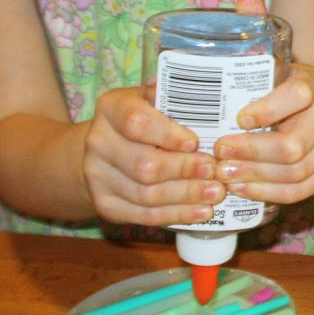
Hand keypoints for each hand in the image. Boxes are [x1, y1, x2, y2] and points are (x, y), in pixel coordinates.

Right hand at [81, 86, 223, 226]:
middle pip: (145, 165)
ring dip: (186, 196)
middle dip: (185, 170)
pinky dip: (176, 215)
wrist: (106, 148)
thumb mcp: (153, 99)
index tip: (196, 143)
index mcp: (111, 108)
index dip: (169, 135)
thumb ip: (175, 99)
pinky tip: (201, 211)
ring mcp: (96, 176)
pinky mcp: (105, 204)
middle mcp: (98, 142)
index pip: (137, 123)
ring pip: (147, 194)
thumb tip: (212, 100)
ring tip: (216, 193)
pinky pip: (143, 215)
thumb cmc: (143, 119)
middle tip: (215, 171)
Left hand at [212, 0, 313, 205]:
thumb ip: (256, 26)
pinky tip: (244, 191)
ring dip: (258, 177)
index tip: (236, 117)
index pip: (299, 93)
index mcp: (312, 83)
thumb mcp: (272, 51)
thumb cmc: (281, 79)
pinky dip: (272, 194)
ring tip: (224, 176)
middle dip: (252, 152)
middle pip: (294, 143)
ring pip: (297, 170)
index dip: (269, 108)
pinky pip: (303, 189)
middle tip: (218, 154)